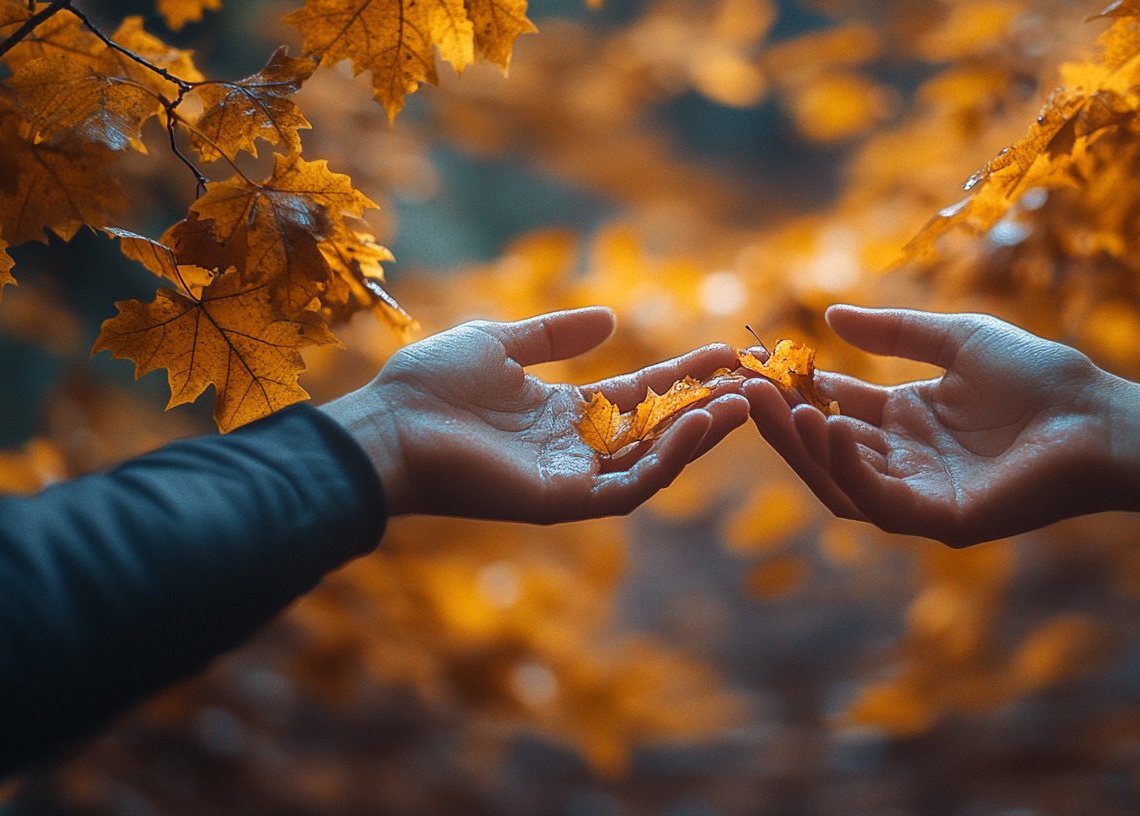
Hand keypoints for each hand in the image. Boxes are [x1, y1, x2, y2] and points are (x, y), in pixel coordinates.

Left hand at [324, 307, 747, 520]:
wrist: (386, 428)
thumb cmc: (429, 386)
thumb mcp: (499, 343)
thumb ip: (555, 333)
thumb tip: (610, 317)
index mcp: (563, 412)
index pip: (640, 393)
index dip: (683, 374)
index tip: (726, 353)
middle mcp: (576, 449)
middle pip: (659, 430)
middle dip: (707, 407)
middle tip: (753, 383)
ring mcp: (573, 478)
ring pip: (656, 463)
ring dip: (700, 435)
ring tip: (741, 403)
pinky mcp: (565, 503)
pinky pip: (630, 487)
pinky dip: (667, 460)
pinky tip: (695, 425)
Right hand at [744, 305, 1121, 544]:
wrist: (1100, 418)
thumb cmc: (1041, 378)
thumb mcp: (956, 340)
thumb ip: (894, 334)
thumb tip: (830, 317)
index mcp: (910, 421)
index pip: (837, 407)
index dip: (798, 390)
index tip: (760, 366)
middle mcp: (908, 461)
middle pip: (829, 449)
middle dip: (788, 423)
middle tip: (749, 393)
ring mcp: (921, 494)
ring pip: (843, 480)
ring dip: (806, 448)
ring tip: (779, 409)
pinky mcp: (940, 519)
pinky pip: (879, 499)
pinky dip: (848, 468)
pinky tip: (830, 429)